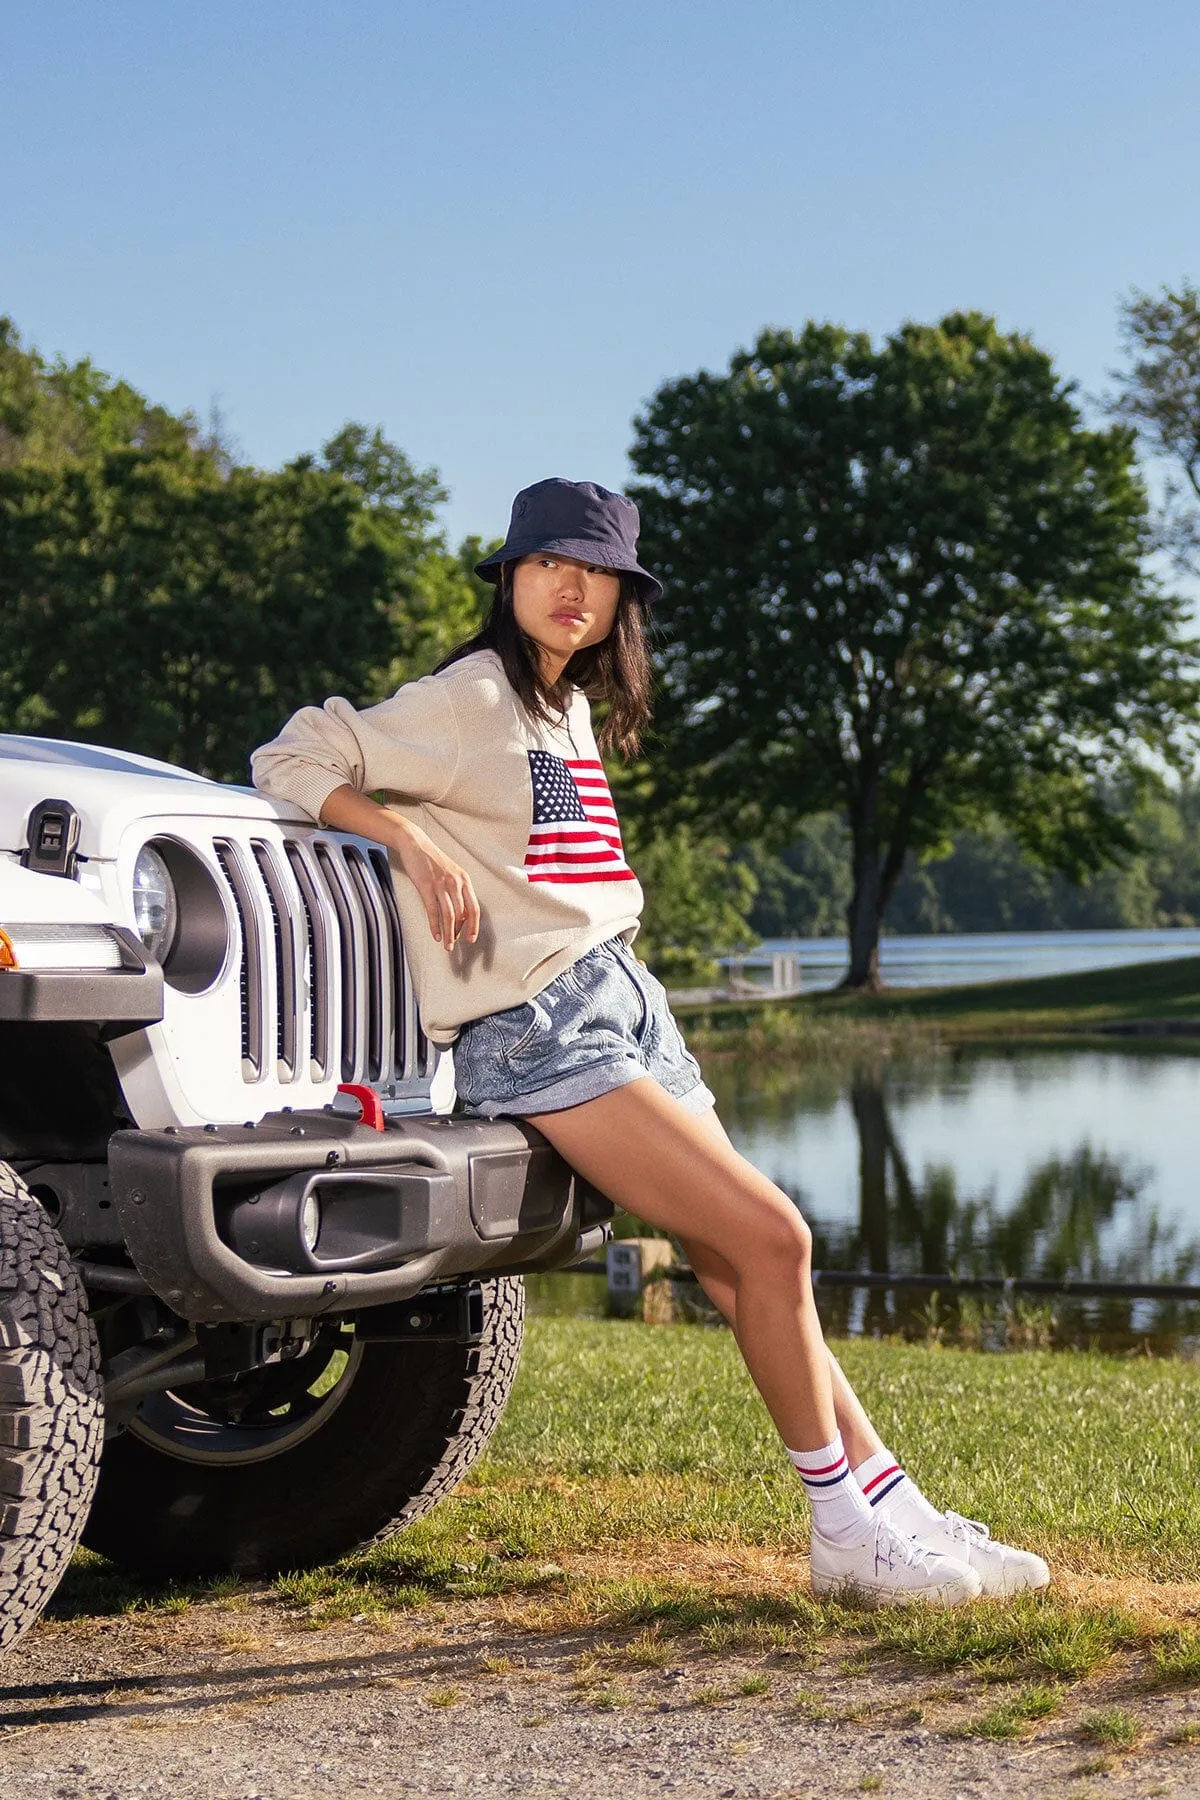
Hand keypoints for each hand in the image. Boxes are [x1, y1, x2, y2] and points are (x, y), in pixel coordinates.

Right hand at [388, 817, 480, 950]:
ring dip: (448, 934)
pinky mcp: (426, 886)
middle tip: (454, 945)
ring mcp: (441, 884)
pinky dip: (434, 926)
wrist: (415, 843)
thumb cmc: (432, 860)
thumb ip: (457, 890)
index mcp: (464, 880)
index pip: (474, 908)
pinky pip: (433, 911)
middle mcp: (455, 882)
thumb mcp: (451, 872)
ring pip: (449, 915)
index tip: (471, 939)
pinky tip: (435, 935)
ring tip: (446, 945)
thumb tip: (461, 913)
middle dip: (459, 933)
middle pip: (462, 915)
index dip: (474, 925)